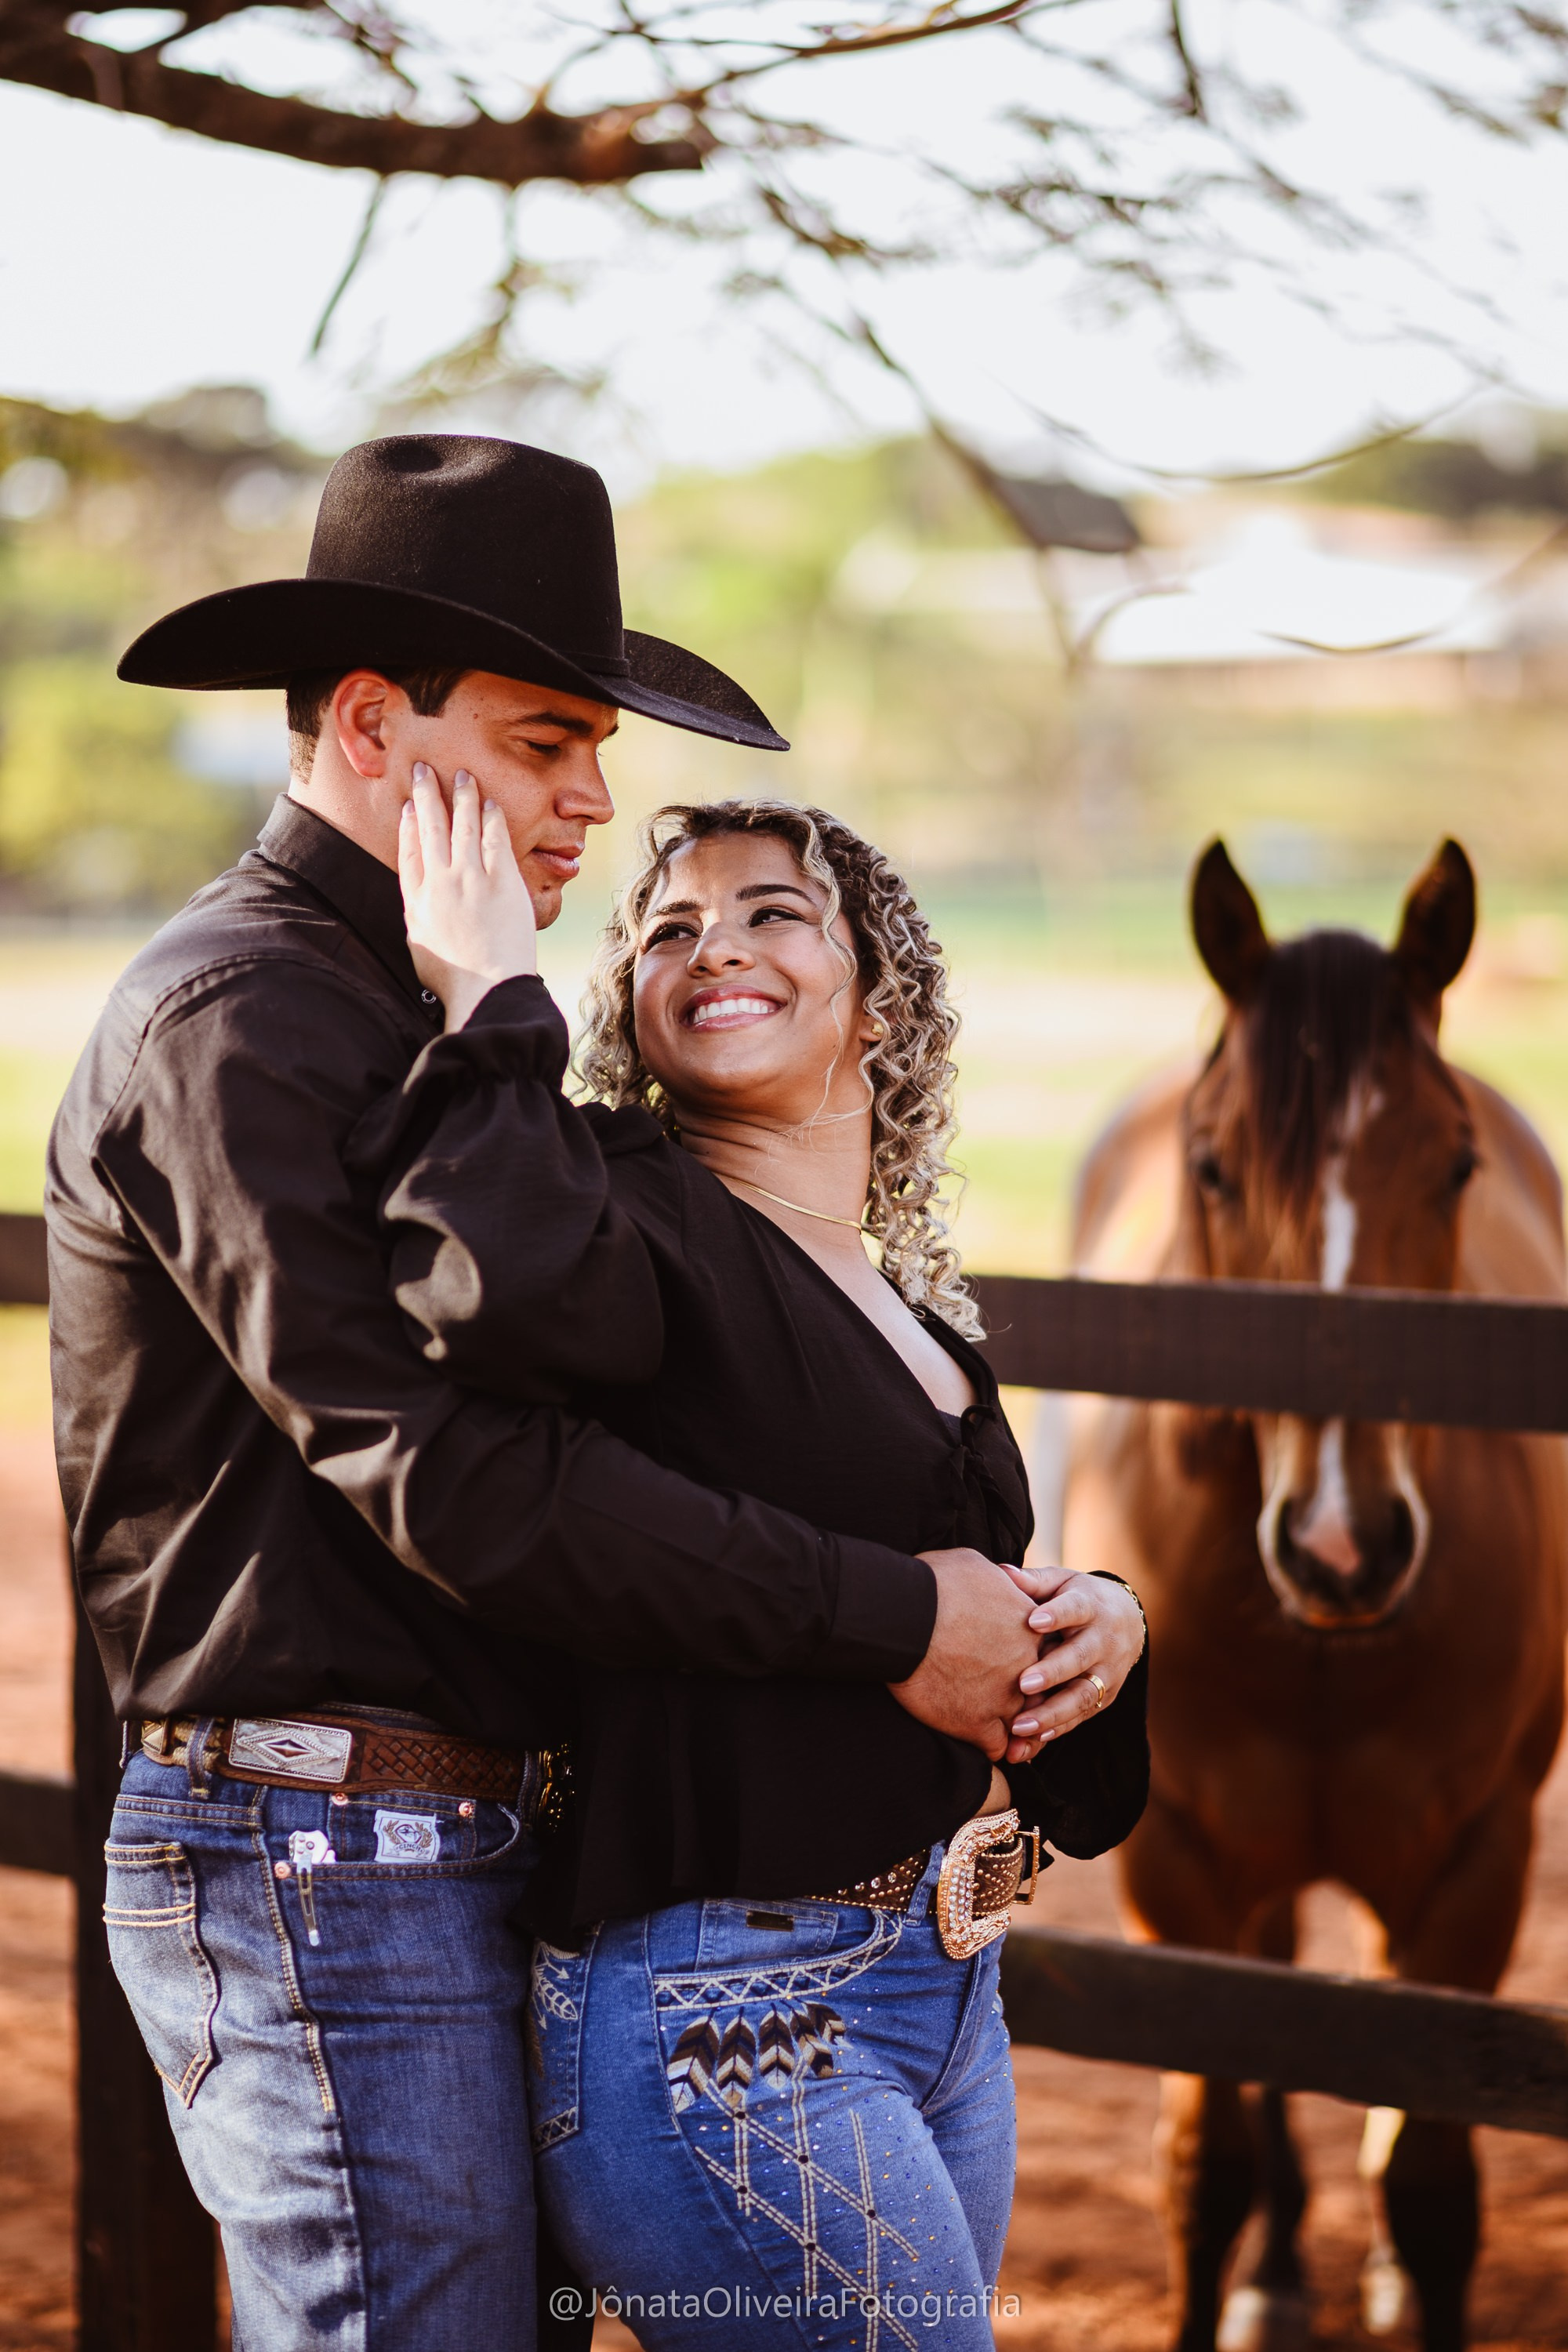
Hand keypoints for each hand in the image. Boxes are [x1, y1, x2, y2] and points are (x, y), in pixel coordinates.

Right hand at [399, 763, 536, 1030]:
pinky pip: (495, 840)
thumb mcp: (420, 945)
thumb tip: (419, 898)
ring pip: (463, 826)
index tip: (408, 805)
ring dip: (461, 797)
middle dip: (426, 795)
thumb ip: (418, 915)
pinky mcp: (503, 882)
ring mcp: (472, 880)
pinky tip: (490, 803)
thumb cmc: (455, 977)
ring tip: (463, 776)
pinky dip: (491, 818)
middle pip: (430, 827)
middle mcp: (440, 883)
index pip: (408, 850)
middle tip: (424, 770)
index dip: (408, 824)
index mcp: (417, 900)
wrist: (488, 989)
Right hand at [889, 1548, 1041, 1761]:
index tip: (1015, 1662)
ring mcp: (1006, 1698)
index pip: (1046, 1652)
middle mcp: (1027, 1665)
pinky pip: (998, 1748)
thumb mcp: (976, 1566)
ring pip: (1024, 1725)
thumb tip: (997, 1575)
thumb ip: (998, 1580)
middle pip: (1040, 1691)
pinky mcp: (978, 1724)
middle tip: (1013, 1702)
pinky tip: (985, 1745)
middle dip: (1029, 1698)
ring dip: (1016, 1729)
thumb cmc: (934, 1583)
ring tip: (1006, 1734)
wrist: (906, 1615)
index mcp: (1030, 1628)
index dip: (1030, 1659)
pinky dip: (995, 1749)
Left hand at [1001, 1567, 1144, 1763]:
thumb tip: (1000, 1572)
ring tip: (1020, 1726)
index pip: (1076, 1609)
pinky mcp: (1105, 1697)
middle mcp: (1104, 1640)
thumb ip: (1033, 1582)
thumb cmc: (1079, 1598)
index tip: (1033, 1621)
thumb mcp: (1062, 1583)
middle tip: (1023, 1683)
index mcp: (1091, 1606)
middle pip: (1080, 1657)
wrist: (1127, 1620)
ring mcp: (1108, 1672)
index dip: (1057, 1614)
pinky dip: (1058, 1728)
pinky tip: (1033, 1739)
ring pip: (1082, 1695)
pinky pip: (1082, 1716)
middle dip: (1053, 1672)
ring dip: (1052, 1713)